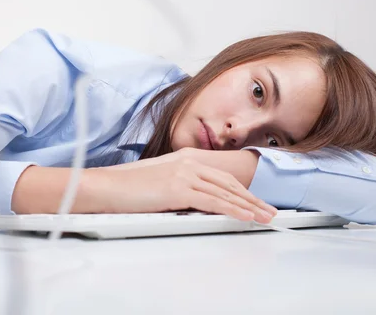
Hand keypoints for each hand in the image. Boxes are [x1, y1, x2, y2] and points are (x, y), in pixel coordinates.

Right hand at [96, 150, 277, 222]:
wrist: (106, 186)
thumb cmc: (126, 186)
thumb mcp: (158, 180)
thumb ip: (179, 185)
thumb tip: (194, 199)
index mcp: (185, 158)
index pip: (220, 175)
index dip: (241, 189)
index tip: (254, 201)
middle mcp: (188, 163)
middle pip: (229, 183)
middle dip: (251, 199)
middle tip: (268, 211)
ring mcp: (184, 174)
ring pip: (225, 192)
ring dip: (248, 207)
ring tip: (264, 217)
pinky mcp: (179, 189)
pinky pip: (213, 201)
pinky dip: (233, 210)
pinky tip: (245, 217)